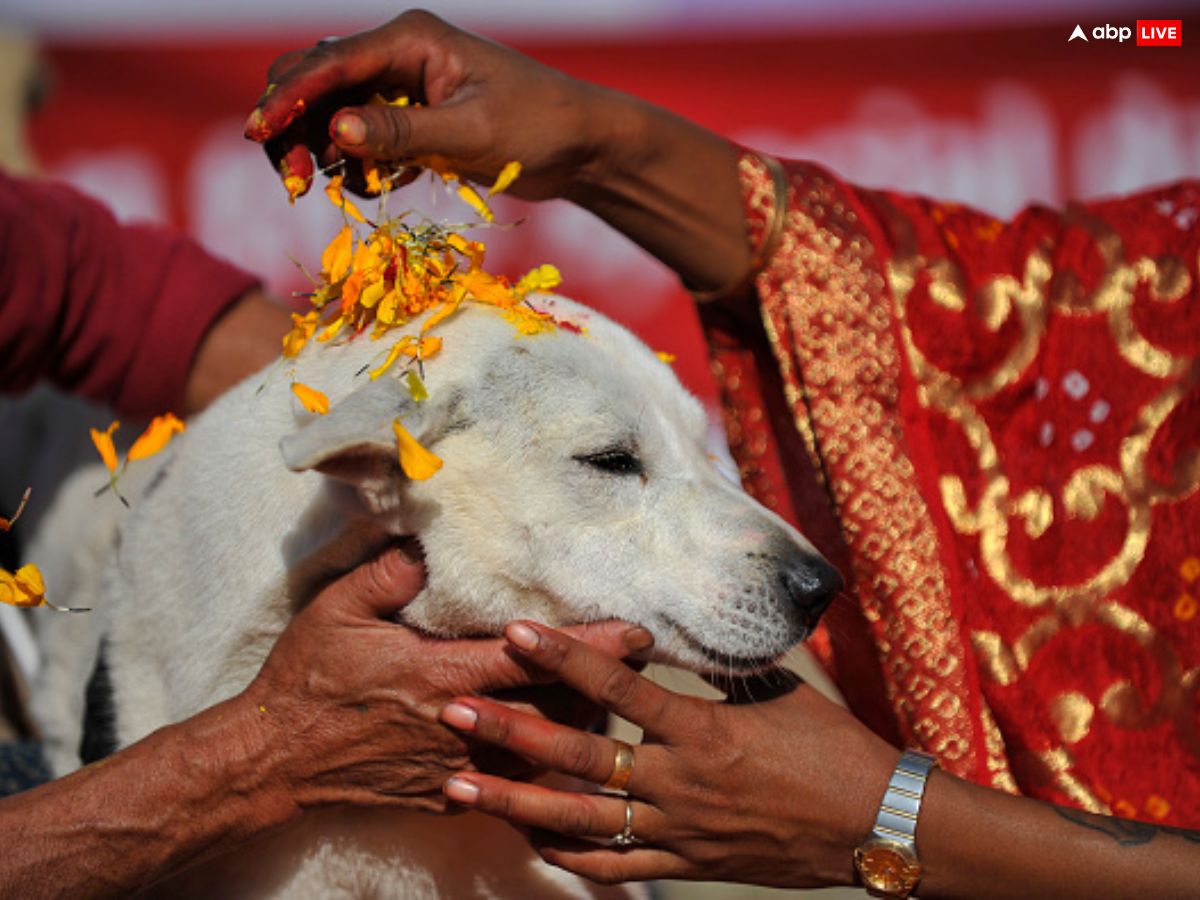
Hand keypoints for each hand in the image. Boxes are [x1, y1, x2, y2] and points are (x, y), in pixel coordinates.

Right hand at [242, 551, 653, 814]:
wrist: (274, 758)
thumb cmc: (306, 678)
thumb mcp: (338, 610)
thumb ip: (390, 574)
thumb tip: (430, 545)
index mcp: (442, 676)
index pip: (534, 661)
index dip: (590, 647)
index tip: (637, 633)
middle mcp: (460, 726)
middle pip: (555, 711)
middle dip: (603, 689)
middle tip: (641, 665)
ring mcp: (455, 767)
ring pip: (539, 752)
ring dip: (576, 726)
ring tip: (606, 699)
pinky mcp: (444, 794)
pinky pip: (507, 781)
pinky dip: (535, 762)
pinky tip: (551, 743)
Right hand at [244, 9, 616, 200]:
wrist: (582, 146)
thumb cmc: (538, 128)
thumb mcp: (470, 135)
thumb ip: (401, 135)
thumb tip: (335, 133)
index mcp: (411, 40)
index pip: (331, 65)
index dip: (290, 99)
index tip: (260, 133)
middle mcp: (400, 57)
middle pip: (318, 81)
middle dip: (295, 125)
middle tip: (293, 179)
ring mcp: (406, 90)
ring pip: (336, 115)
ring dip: (323, 151)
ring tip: (326, 190)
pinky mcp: (415, 123)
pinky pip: (365, 142)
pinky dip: (359, 167)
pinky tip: (374, 188)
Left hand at [436, 621, 898, 887]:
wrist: (875, 824)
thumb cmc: (834, 749)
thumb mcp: (781, 692)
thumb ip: (723, 666)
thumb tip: (688, 629)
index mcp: (701, 731)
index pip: (617, 687)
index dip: (563, 656)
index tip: (516, 631)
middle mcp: (678, 782)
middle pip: (578, 757)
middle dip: (509, 731)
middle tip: (451, 709)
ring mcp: (678, 829)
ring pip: (580, 818)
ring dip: (515, 801)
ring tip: (459, 785)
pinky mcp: (686, 862)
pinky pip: (616, 864)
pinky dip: (569, 853)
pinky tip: (530, 838)